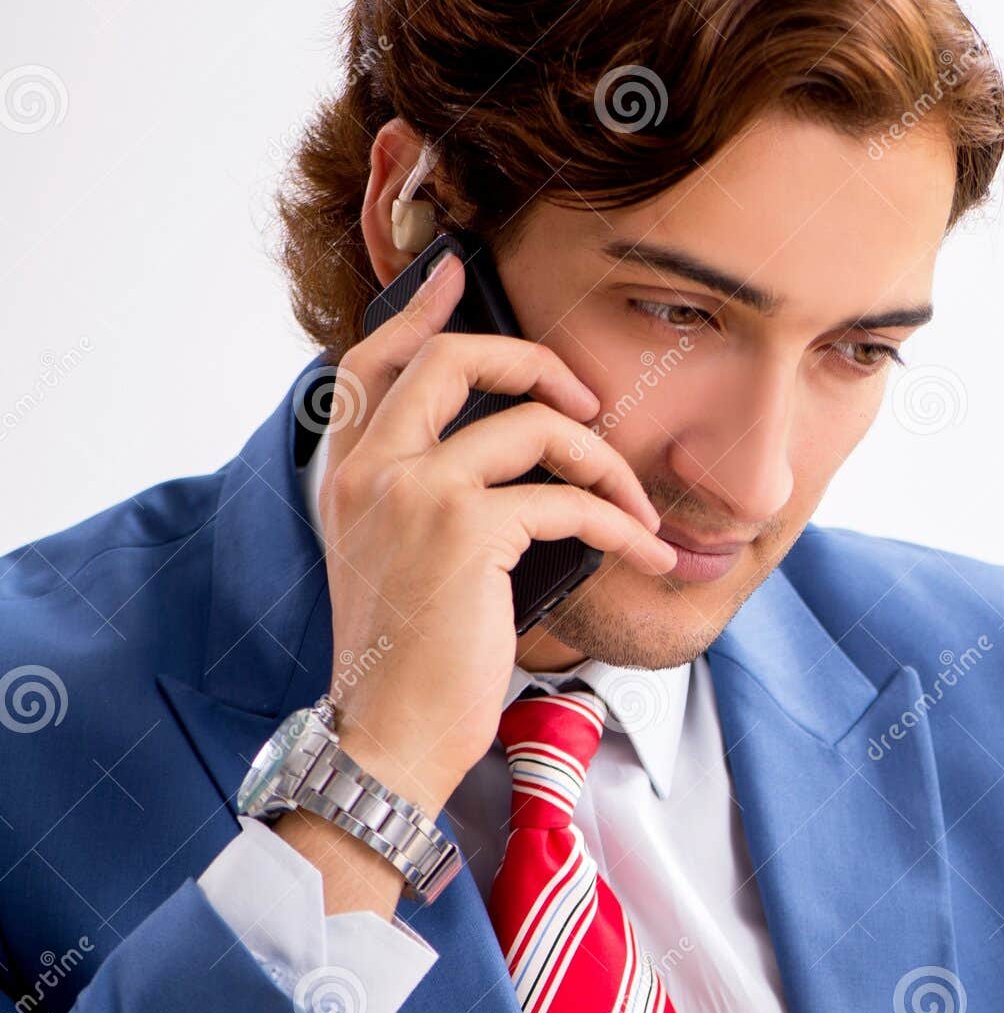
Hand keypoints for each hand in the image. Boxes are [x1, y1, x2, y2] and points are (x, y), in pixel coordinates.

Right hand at [306, 250, 675, 823]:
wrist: (390, 734)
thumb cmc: (410, 659)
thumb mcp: (396, 562)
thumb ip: (426, 498)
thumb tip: (511, 458)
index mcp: (349, 475)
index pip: (370, 363)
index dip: (420, 313)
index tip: (460, 278)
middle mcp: (372, 470)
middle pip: (452, 360)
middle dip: (533, 361)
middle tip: (584, 397)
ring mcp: (415, 494)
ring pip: (532, 425)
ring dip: (604, 461)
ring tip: (637, 507)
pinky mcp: (466, 531)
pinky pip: (569, 500)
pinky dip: (621, 524)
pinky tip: (645, 551)